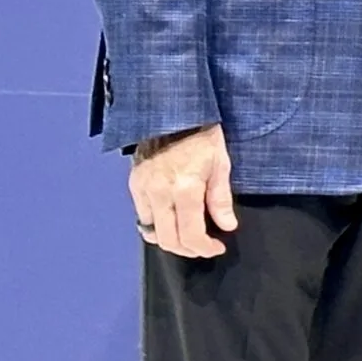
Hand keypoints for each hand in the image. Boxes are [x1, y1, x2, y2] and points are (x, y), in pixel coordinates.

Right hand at [130, 124, 237, 258]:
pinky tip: (170, 222)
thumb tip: (227, 226)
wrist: (173, 111)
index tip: (217, 247)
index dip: (204, 247)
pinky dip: (156, 226)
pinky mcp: (134, 184)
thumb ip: (220, 198)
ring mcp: (144, 190)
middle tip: (203, 247)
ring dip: (171, 240)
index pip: (191, 233)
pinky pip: (142, 217)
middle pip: (169, 239)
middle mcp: (160, 194)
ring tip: (188, 237)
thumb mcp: (221, 162)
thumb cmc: (203, 134)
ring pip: (152, 232)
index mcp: (186, 188)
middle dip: (188, 249)